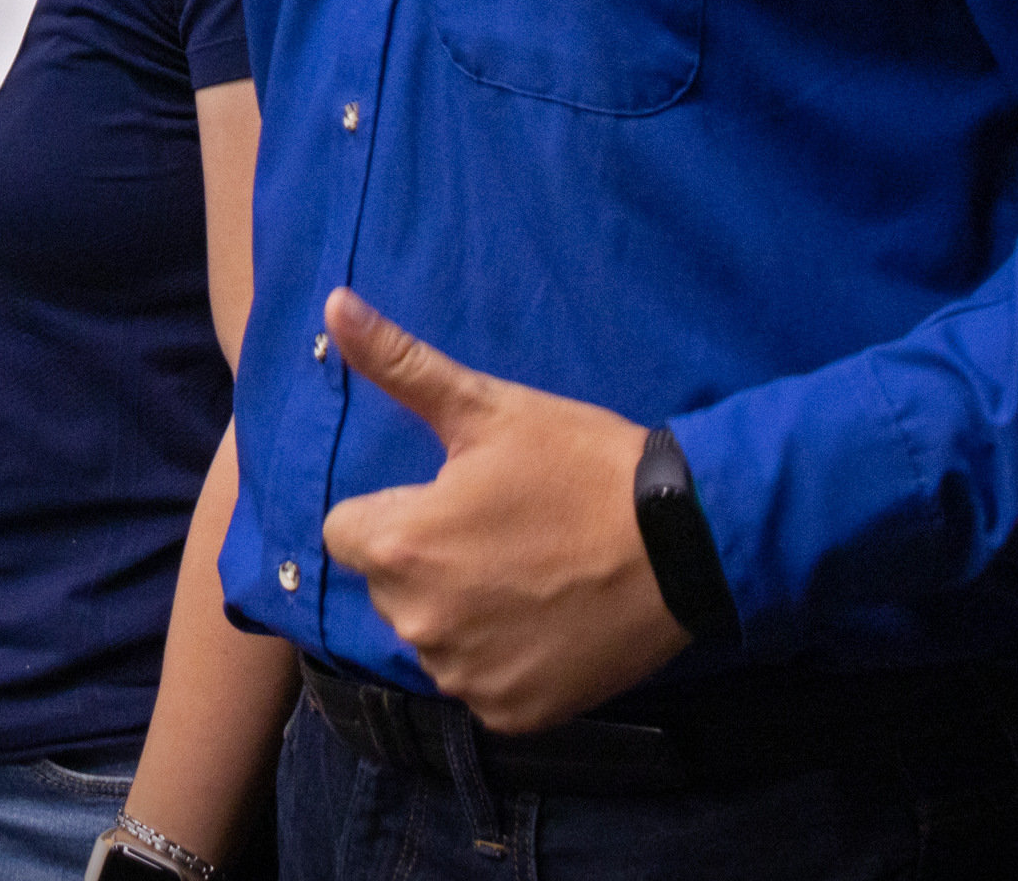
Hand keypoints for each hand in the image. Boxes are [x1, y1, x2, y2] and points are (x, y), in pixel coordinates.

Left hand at [316, 287, 686, 733]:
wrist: (685, 542)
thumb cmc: (580, 465)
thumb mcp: (486, 407)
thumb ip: (398, 363)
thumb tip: (332, 304)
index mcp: (398, 547)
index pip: (345, 532)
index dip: (394, 510)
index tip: (451, 499)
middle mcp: (417, 624)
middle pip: (388, 586)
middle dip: (425, 560)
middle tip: (501, 531)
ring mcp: (465, 677)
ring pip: (432, 636)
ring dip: (461, 612)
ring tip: (530, 572)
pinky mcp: (513, 714)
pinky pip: (480, 683)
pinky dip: (505, 659)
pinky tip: (550, 621)